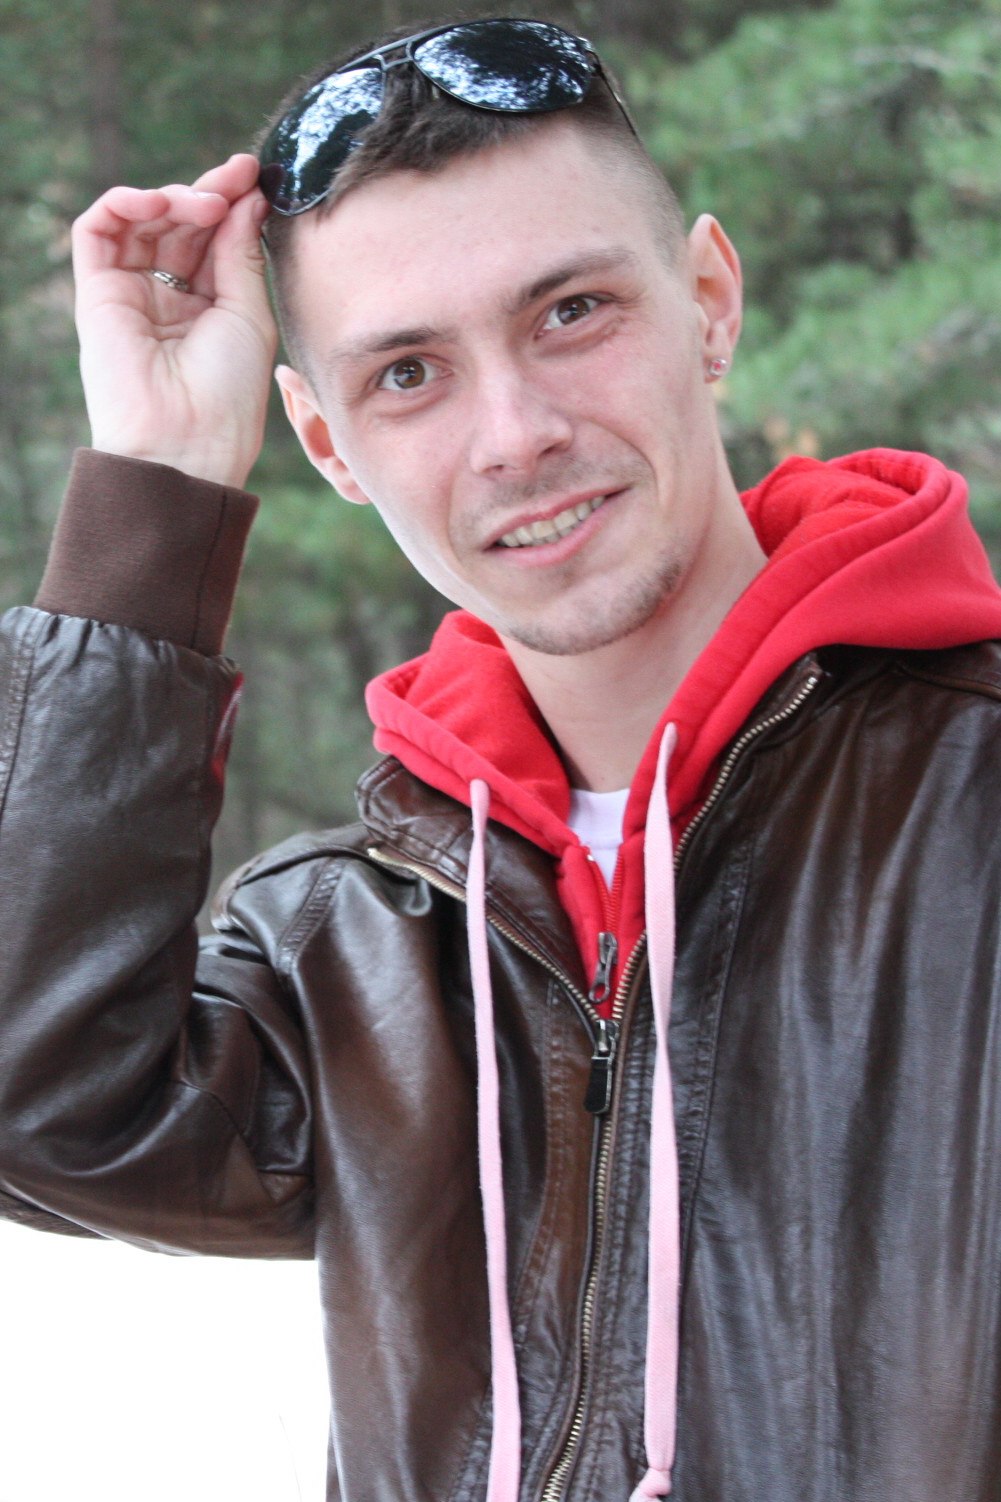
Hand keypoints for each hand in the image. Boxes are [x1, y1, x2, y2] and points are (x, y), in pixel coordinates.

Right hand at [72, 154, 277, 488]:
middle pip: (182, 225)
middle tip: (238, 176)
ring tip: (206, 202)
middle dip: (210, 191)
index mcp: (209, 310)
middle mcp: (168, 300)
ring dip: (174, 197)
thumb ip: (241, 254)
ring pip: (143, 221)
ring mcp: (131, 296)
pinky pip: (97, 231)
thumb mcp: (249, 316)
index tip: (257, 177)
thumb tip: (247, 198)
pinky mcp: (97, 294)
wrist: (185, 444)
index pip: (215, 240)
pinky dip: (123, 203)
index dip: (234, 204)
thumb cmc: (227, 395)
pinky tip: (158, 202)